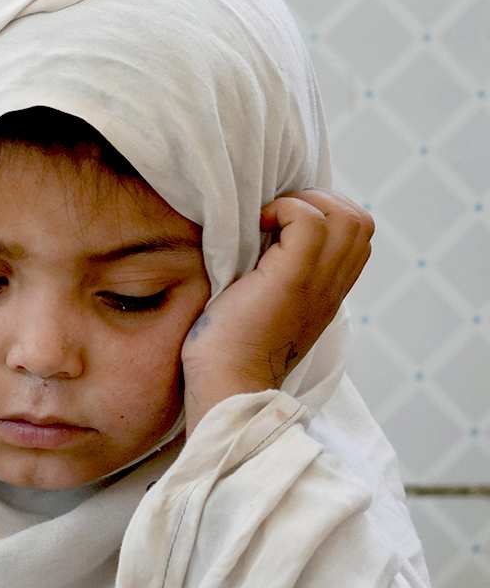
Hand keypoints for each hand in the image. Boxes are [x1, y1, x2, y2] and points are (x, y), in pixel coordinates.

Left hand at [180, 188, 372, 425]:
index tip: (282, 226)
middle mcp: (333, 286)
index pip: (356, 236)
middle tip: (276, 218)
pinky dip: (284, 210)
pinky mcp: (293, 279)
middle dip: (319, 203)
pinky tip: (257, 226)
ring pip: (347, 216)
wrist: (226, 384)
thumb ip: (278, 279)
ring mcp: (318, 282)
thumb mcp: (264, 307)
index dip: (324, 216)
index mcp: (329, 292)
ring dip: (304, 204)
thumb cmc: (229, 350)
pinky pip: (310, 222)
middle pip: (361, 221)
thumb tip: (261, 240)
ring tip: (267, 221)